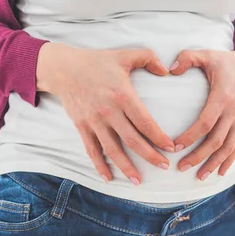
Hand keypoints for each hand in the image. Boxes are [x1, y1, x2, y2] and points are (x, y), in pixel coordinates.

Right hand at [36, 43, 174, 184]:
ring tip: (139, 180)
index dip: (159, 137)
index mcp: (122, 95)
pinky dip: (100, 165)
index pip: (145, 122)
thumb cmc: (97, 61)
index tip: (171, 148)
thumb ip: (149, 58)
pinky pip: (92, 150)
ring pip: (113, 149)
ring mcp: (94, 121)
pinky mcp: (82, 126)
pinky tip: (109, 178)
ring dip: (127, 167)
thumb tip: (166, 71)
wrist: (63, 68)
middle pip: (132, 140)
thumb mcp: (125, 55)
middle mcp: (109, 111)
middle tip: (164, 166)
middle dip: (150, 156)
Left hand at [169, 45, 234, 179]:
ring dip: (214, 163)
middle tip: (181, 167)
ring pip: (228, 147)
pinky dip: (230, 160)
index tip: (174, 147)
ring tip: (199, 176)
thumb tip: (170, 69)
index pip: (205, 123)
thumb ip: (187, 58)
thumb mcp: (206, 54)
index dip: (190, 137)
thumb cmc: (224, 62)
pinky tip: (220, 172)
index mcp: (222, 97)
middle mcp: (234, 111)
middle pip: (216, 140)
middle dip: (199, 156)